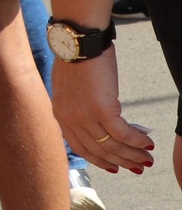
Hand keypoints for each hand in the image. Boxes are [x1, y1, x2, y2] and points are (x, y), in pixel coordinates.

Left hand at [53, 51, 155, 174]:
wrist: (78, 43)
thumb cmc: (76, 61)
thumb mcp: (69, 90)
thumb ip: (77, 108)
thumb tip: (96, 122)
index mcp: (60, 115)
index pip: (80, 148)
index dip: (100, 160)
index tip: (115, 167)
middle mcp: (70, 119)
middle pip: (98, 150)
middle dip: (121, 161)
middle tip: (140, 167)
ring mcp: (85, 116)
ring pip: (112, 145)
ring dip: (133, 155)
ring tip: (148, 159)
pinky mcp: (102, 109)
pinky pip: (123, 133)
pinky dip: (137, 141)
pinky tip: (148, 143)